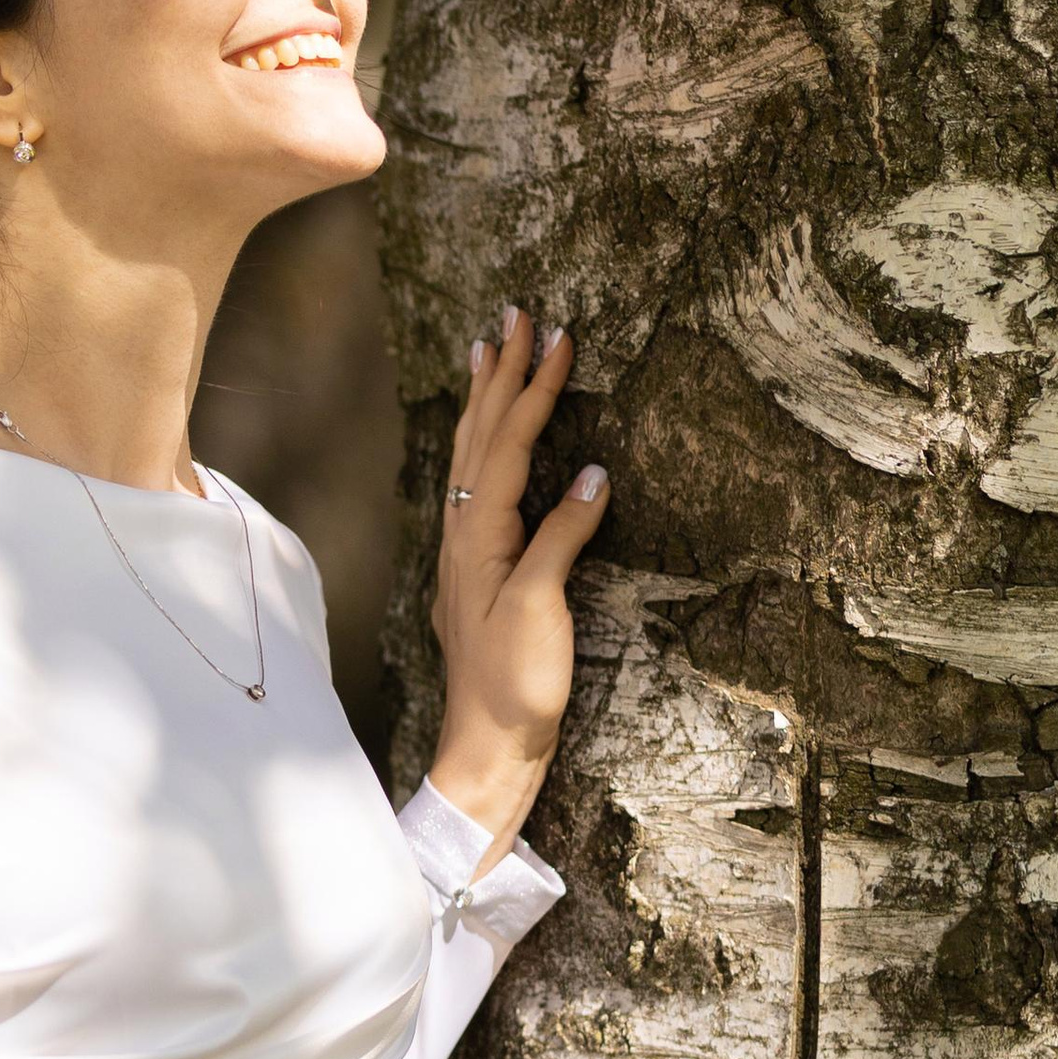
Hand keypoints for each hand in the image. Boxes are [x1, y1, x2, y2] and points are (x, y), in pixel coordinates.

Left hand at [425, 306, 606, 862]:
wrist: (489, 745)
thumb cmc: (517, 684)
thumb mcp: (542, 608)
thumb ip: (562, 538)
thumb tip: (593, 472)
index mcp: (480, 534)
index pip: (508, 442)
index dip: (535, 387)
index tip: (558, 334)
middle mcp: (463, 533)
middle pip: (480, 434)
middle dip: (501, 371)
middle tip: (516, 313)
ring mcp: (466, 551)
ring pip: (470, 454)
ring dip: (483, 398)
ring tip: (487, 349)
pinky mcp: (477, 570)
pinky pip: (476, 483)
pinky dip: (483, 444)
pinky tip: (486, 439)